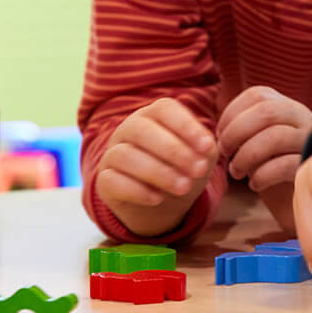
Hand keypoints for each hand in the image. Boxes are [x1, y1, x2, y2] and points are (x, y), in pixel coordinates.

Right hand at [92, 98, 216, 233]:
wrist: (163, 203)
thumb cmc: (184, 169)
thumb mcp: (201, 157)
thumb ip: (205, 149)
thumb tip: (205, 147)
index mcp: (154, 115)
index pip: (164, 109)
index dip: (185, 126)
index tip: (207, 147)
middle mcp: (129, 129)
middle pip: (141, 130)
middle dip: (173, 150)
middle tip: (199, 170)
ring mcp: (112, 153)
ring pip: (125, 155)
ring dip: (158, 172)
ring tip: (184, 187)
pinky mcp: (104, 180)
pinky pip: (112, 180)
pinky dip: (137, 190)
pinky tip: (158, 198)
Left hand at [215, 86, 311, 195]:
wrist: (297, 198)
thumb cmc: (271, 168)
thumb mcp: (256, 142)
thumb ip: (242, 129)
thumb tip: (220, 132)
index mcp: (287, 107)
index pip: (258, 95)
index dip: (231, 113)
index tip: (219, 135)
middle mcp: (303, 118)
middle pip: (266, 111)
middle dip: (235, 132)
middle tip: (224, 152)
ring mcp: (310, 141)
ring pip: (275, 137)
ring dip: (245, 156)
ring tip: (235, 172)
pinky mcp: (310, 167)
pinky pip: (284, 166)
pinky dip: (261, 176)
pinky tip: (254, 185)